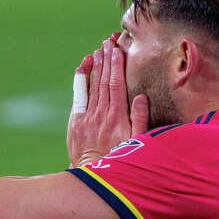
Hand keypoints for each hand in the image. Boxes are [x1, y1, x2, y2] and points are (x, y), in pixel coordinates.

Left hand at [67, 38, 148, 167]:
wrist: (95, 176)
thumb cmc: (120, 159)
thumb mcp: (137, 143)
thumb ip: (140, 120)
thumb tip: (141, 97)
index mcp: (118, 118)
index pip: (117, 85)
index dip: (117, 65)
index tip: (118, 50)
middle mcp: (102, 114)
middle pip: (105, 81)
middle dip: (107, 60)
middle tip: (108, 42)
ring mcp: (87, 117)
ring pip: (93, 85)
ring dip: (96, 65)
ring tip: (99, 49)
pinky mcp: (76, 122)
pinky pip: (79, 96)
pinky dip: (81, 80)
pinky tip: (84, 66)